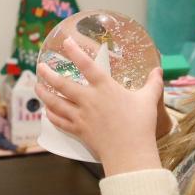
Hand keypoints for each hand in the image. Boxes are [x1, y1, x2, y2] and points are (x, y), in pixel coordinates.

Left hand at [35, 37, 163, 175]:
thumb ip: (153, 83)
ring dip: (44, 93)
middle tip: (40, 67)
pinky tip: (47, 111)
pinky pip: (60, 122)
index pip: (86, 65)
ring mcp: (81, 116)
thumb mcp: (149, 100)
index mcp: (105, 88)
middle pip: (62, 84)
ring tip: (37, 86)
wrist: (129, 152)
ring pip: (56, 102)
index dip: (75, 52)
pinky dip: (52, 115)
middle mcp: (89, 99)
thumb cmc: (140, 124)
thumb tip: (158, 71)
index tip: (66, 42)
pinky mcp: (79, 131)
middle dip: (48, 74)